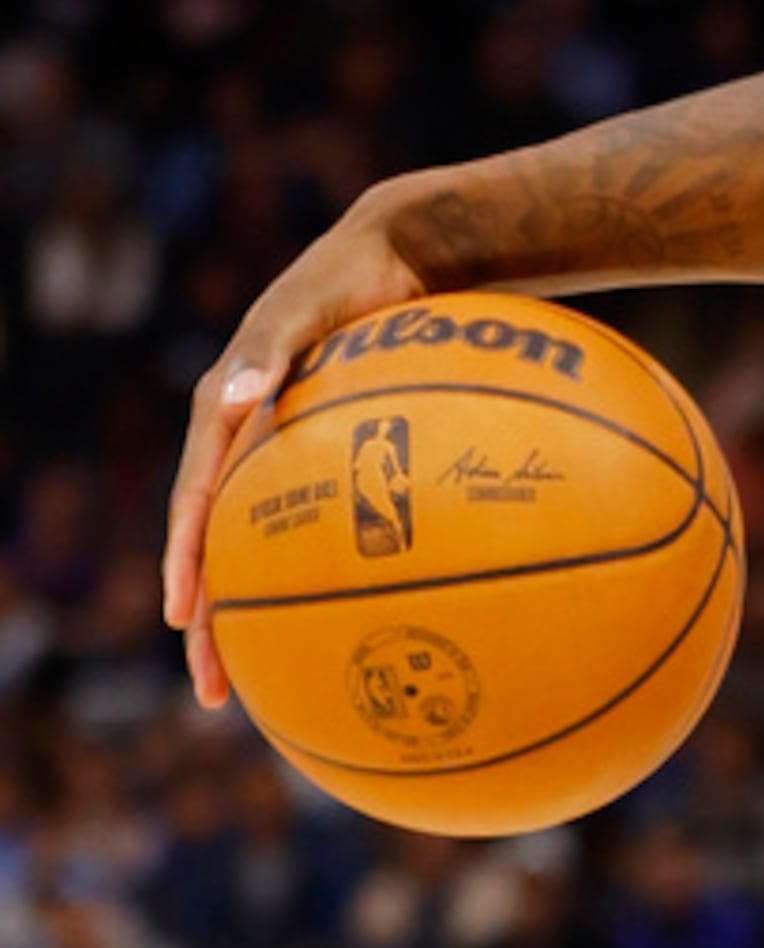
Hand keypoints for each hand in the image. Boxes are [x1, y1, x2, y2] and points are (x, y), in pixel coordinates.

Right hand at [161, 201, 432, 707]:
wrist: (398, 258)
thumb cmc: (349, 279)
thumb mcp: (305, 305)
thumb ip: (272, 345)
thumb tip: (233, 394)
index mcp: (224, 415)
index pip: (196, 503)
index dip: (186, 562)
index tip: (181, 619)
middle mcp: (245, 442)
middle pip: (221, 547)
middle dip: (214, 621)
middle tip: (216, 689)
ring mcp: (285, 453)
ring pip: (266, 548)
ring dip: (261, 613)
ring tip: (270, 680)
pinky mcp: (325, 456)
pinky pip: (318, 524)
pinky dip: (323, 568)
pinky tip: (357, 617)